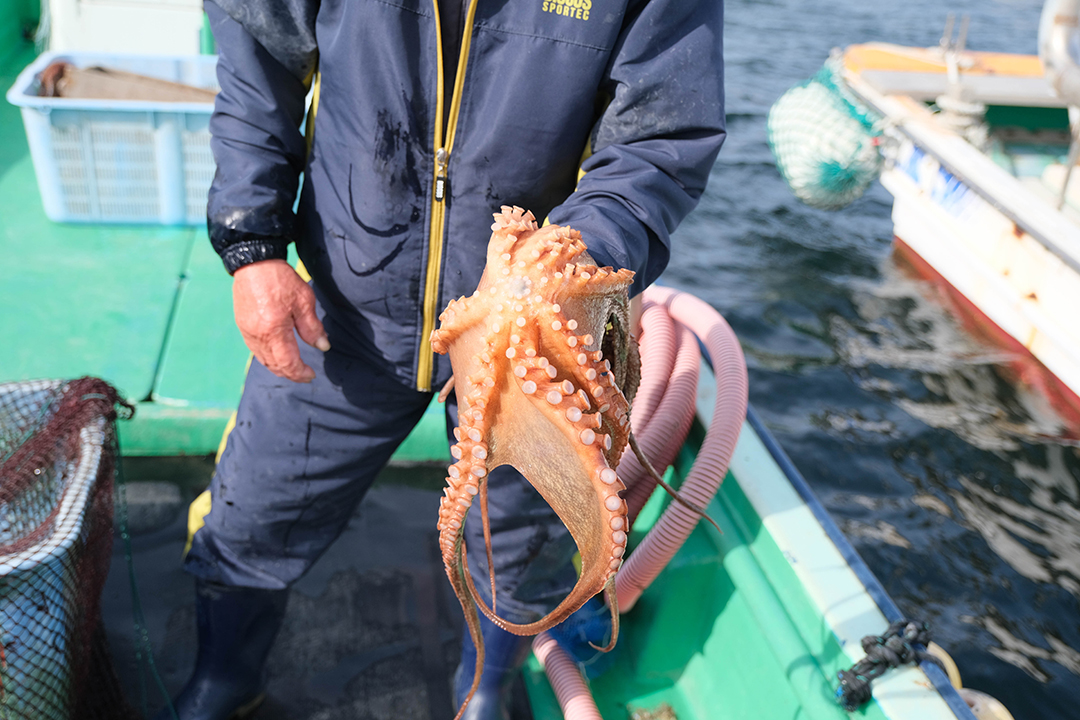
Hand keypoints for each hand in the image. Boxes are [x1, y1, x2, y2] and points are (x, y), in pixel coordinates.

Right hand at [232, 259, 329, 382]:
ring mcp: (247, 331)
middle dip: (290, 373)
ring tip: (292, 367)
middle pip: (274, 365)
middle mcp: (258, 335)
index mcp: (274, 330)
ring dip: (278, 367)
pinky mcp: (242, 326)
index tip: (311, 375)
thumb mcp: (304, 301)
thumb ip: (312, 327)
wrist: (254, 263)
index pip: (288, 363)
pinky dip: (267, 357)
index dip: (300, 373)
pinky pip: (255, 349)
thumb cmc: (281, 279)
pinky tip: (277, 353)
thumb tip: (323, 346)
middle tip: (304, 374)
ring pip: (263, 359)